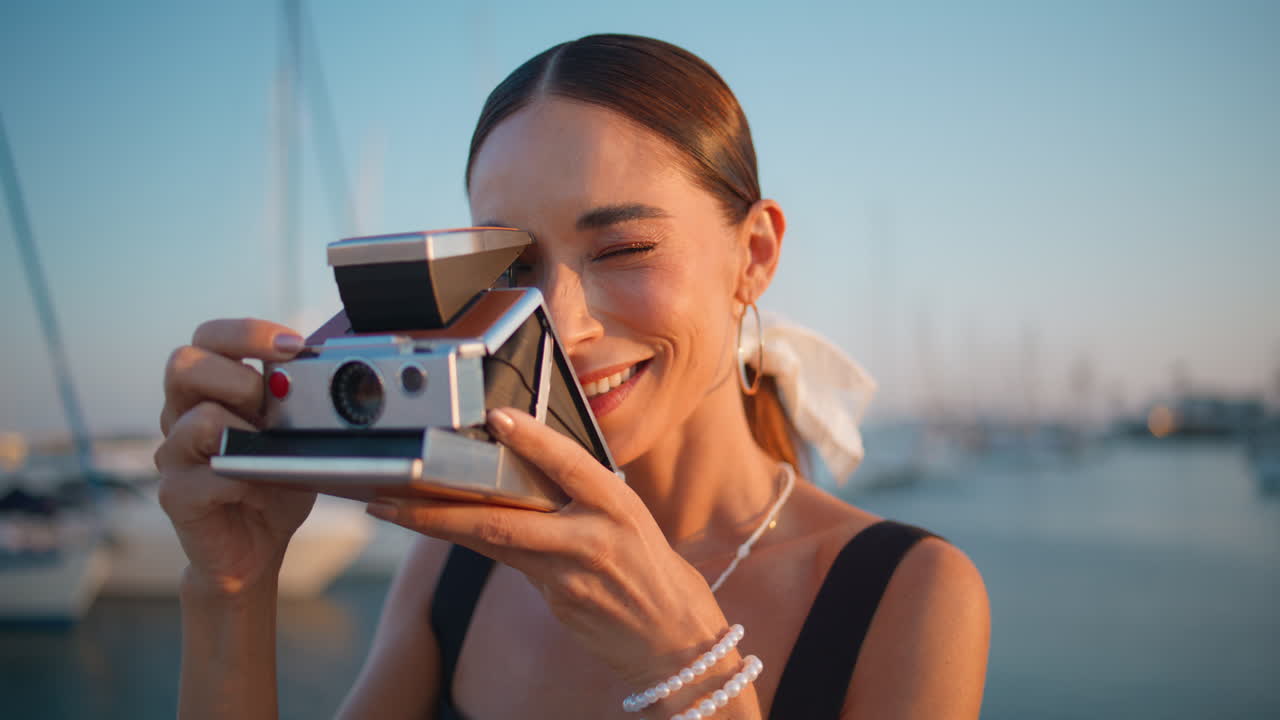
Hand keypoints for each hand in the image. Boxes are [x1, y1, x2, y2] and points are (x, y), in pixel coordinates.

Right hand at [154, 318, 316, 596]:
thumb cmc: (274, 483)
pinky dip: (239, 478)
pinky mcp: (176, 495)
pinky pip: (201, 475)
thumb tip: (333, 372)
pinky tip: (257, 487)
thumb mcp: (296, 435)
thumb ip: (301, 402)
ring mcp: (175, 454)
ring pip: (194, 419)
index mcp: (211, 389)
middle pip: (183, 363)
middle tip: (271, 404)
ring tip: (268, 451)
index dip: (248, 332)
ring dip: (244, 430)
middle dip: (239, 377)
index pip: (209, 337)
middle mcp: (183, 414)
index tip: (293, 345)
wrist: (256, 547)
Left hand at [364, 407, 730, 687]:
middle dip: (440, 509)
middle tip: (391, 494)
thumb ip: (585, 496)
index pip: (572, 466)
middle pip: (506, 521)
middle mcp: (592, 541)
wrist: (677, 644)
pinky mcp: (557, 602)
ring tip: (392, 509)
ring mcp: (570, 577)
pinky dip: (478, 543)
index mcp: (619, 508)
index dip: (535, 441)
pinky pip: (512, 564)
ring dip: (439, 526)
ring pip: (494, 544)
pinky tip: (444, 529)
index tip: (498, 417)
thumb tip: (533, 464)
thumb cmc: (657, 572)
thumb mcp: (633, 519)